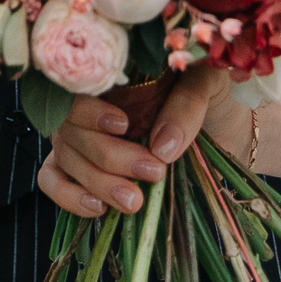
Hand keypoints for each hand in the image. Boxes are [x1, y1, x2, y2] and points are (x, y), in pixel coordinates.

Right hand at [36, 67, 229, 218]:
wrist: (227, 127)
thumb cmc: (214, 96)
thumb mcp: (209, 85)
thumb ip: (186, 106)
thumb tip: (161, 146)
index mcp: (112, 73)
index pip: (76, 86)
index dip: (89, 109)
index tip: (124, 125)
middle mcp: (87, 103)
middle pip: (72, 129)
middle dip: (110, 156)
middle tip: (152, 171)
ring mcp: (81, 136)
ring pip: (65, 157)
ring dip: (96, 182)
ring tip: (134, 201)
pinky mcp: (82, 166)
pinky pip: (53, 179)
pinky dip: (68, 196)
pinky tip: (98, 207)